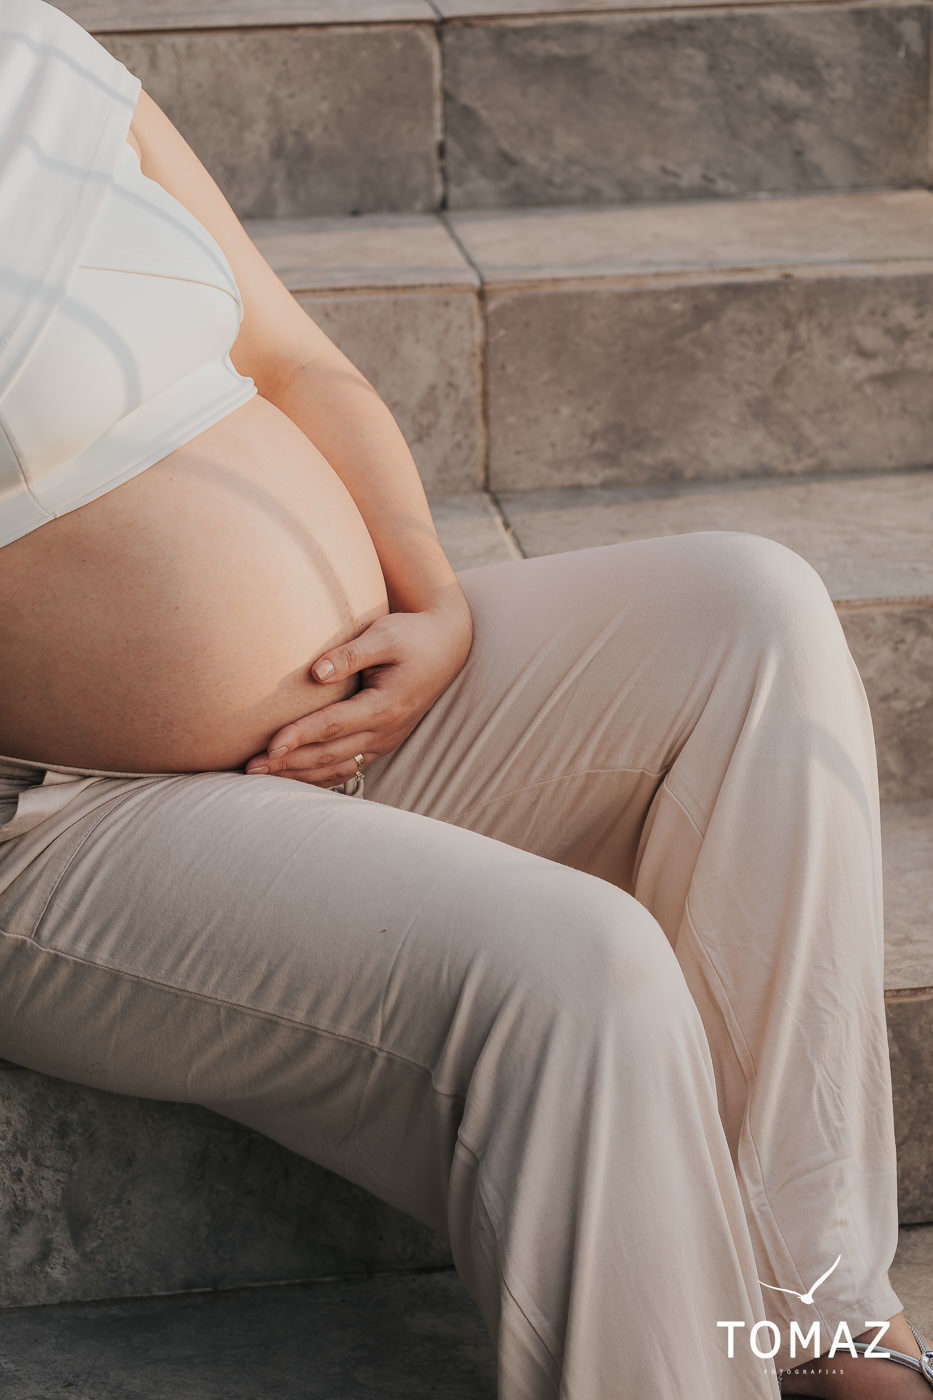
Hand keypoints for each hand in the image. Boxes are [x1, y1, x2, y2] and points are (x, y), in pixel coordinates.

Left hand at [244, 594, 471, 785]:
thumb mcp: (386, 634)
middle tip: (250, 768)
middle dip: (288, 763)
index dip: (300, 737)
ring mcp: (385, 740)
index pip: (334, 726)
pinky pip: (348, 766)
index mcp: (385, 706)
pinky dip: (319, 776)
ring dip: (299, 773)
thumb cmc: (413, 635)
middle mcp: (385, 731)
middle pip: (330, 754)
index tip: (270, 746)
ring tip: (262, 776)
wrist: (448, 647)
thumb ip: (352, 654)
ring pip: (337, 767)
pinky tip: (293, 777)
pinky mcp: (382, 741)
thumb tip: (316, 672)